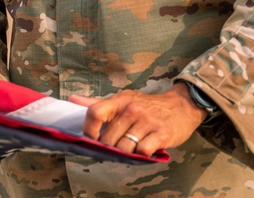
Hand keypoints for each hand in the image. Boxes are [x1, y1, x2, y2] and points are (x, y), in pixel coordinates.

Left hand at [68, 82, 205, 156]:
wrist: (181, 106)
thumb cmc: (147, 105)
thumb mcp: (123, 100)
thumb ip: (98, 103)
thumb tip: (72, 100)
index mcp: (119, 101)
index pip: (94, 112)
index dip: (88, 129)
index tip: (91, 139)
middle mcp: (132, 109)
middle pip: (109, 138)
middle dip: (109, 147)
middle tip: (115, 148)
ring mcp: (147, 121)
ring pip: (124, 147)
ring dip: (125, 152)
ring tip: (130, 148)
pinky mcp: (161, 134)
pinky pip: (143, 151)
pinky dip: (141, 155)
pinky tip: (144, 149)